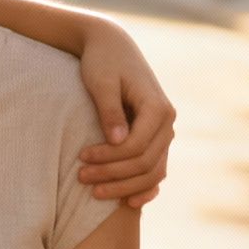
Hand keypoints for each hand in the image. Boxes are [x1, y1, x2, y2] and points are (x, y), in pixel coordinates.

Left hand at [75, 21, 175, 207]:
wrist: (111, 46)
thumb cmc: (102, 62)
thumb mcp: (101, 82)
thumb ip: (110, 111)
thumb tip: (118, 141)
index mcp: (158, 107)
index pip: (137, 147)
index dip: (109, 159)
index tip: (81, 158)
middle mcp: (167, 121)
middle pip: (145, 163)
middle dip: (113, 176)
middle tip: (80, 178)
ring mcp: (164, 132)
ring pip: (153, 171)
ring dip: (125, 185)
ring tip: (93, 192)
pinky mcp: (156, 137)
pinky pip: (157, 168)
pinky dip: (145, 187)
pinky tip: (129, 202)